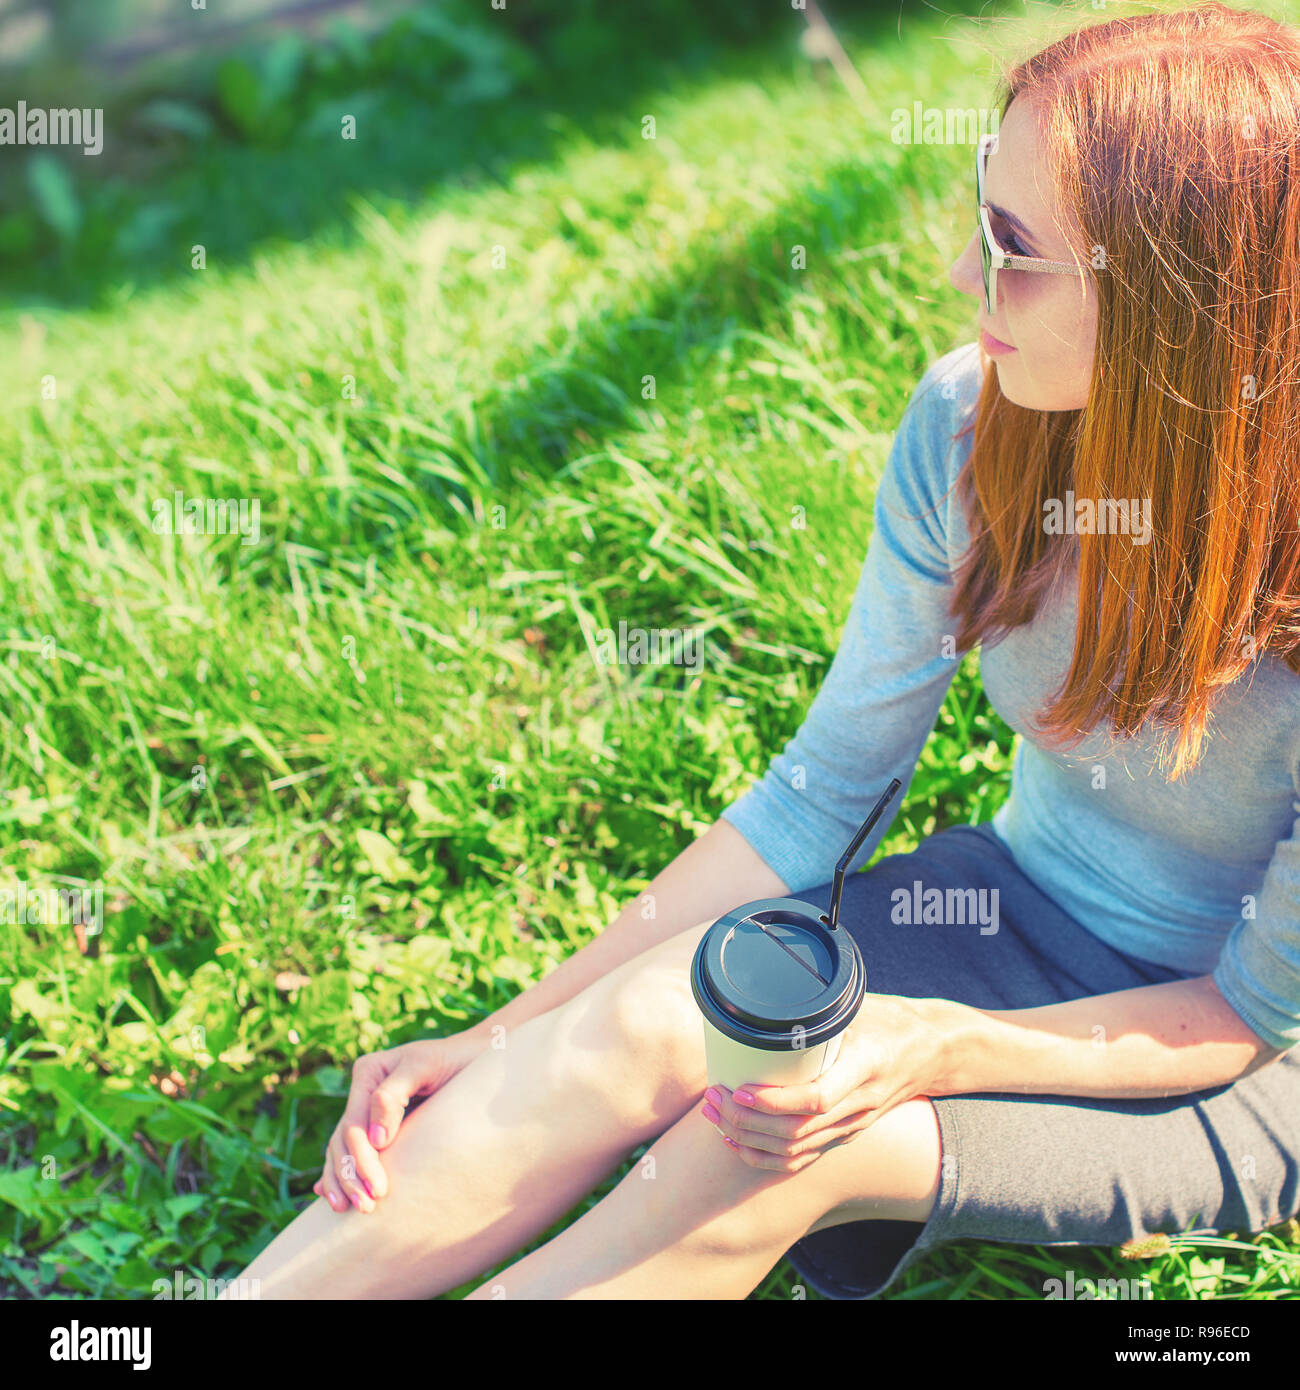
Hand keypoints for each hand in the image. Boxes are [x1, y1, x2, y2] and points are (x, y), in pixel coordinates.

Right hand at [313, 1030, 489, 1212]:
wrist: (473, 1058)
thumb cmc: (453, 1060)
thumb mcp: (424, 1066)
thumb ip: (393, 1095)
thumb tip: (376, 1139)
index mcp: (368, 1072)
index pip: (354, 1125)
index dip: (361, 1160)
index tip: (379, 1188)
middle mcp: (362, 1091)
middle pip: (343, 1140)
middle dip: (351, 1176)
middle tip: (367, 1207)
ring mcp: (366, 1109)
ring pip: (340, 1149)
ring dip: (343, 1181)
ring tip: (351, 1209)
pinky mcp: (376, 1125)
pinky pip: (350, 1151)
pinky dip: (339, 1173)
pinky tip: (334, 1197)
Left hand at [699, 994, 950, 1172]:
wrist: (933, 1052)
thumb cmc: (891, 1019)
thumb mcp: (859, 1007)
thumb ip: (819, 1009)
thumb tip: (764, 997)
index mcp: (865, 1066)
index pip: (817, 1099)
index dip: (774, 1102)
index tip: (740, 1090)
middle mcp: (860, 1103)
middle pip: (797, 1131)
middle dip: (747, 1122)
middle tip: (713, 1099)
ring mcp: (854, 1125)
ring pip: (796, 1149)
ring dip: (749, 1139)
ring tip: (715, 1116)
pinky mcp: (847, 1135)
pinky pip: (804, 1158)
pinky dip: (766, 1157)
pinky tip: (738, 1144)